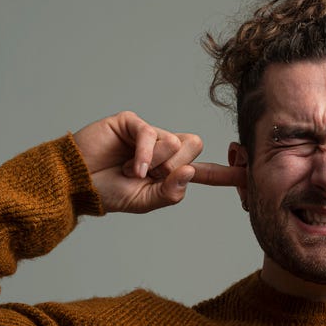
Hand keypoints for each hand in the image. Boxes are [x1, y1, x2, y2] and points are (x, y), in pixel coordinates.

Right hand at [72, 112, 242, 213]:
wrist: (76, 184)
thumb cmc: (107, 193)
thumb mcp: (144, 202)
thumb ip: (170, 194)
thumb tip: (190, 173)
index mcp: (170, 171)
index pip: (204, 172)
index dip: (226, 173)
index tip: (249, 174)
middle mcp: (163, 149)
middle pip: (195, 148)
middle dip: (175, 167)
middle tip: (149, 177)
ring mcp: (149, 134)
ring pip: (176, 142)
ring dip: (156, 163)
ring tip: (130, 171)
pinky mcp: (132, 123)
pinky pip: (153, 134)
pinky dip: (144, 155)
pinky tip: (130, 167)